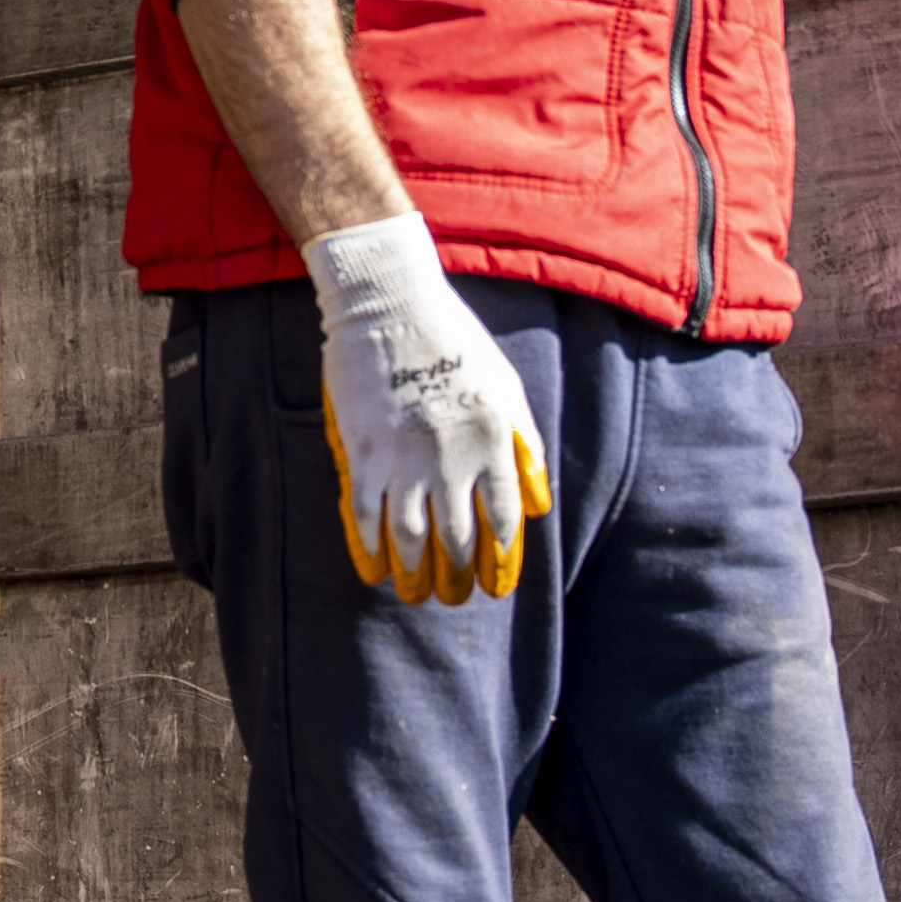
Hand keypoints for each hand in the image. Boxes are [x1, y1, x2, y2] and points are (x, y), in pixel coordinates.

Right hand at [306, 215, 549, 602]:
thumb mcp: (508, 388)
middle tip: (454, 598)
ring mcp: (404, 457)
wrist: (390, 303)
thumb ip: (526, 448)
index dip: (499, 561)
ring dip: (415, 575)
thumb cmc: (455, 340)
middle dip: (458, 578)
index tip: (495, 586)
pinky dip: (370, 549)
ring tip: (416, 595)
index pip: (502, 521)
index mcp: (494, 442)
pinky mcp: (363, 450)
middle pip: (457, 539)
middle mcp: (451, 458)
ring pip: (411, 537)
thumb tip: (538, 506)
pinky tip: (375, 569)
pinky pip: (366, 515)